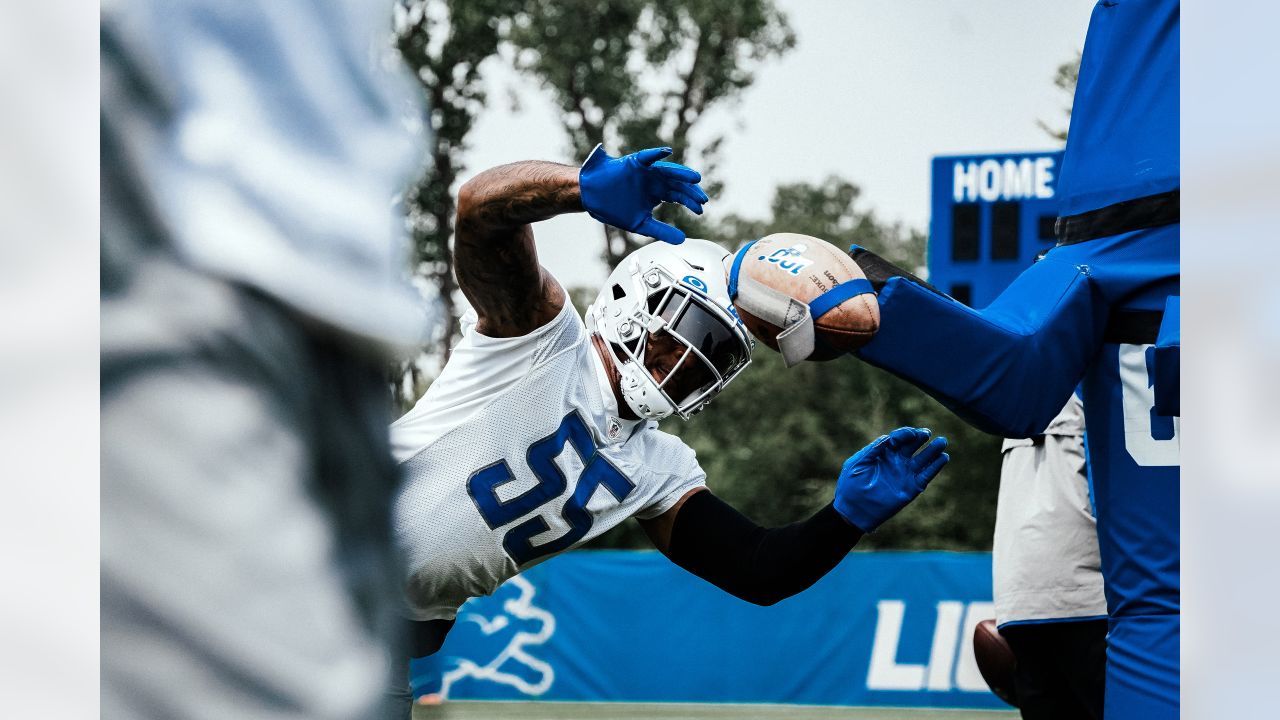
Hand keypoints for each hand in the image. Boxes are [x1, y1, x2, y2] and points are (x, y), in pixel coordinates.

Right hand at [578, 144, 708, 243]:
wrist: (593, 197)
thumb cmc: (615, 209)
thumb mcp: (641, 224)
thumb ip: (662, 230)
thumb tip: (683, 240)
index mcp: (657, 193)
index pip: (679, 196)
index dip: (690, 202)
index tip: (701, 210)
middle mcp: (655, 181)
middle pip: (678, 184)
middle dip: (690, 191)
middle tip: (702, 199)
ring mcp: (646, 171)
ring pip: (668, 170)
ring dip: (681, 173)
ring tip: (695, 179)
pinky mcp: (635, 163)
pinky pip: (648, 156)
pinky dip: (657, 153)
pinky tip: (667, 152)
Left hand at [833, 427, 948, 532]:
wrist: (855, 510)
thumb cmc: (851, 485)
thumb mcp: (858, 464)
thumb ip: (873, 450)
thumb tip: (888, 437)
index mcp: (883, 453)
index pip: (898, 439)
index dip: (905, 434)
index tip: (911, 433)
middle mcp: (896, 461)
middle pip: (913, 445)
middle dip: (921, 437)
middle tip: (927, 433)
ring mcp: (905, 474)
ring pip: (923, 459)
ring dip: (933, 450)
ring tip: (942, 442)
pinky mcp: (912, 487)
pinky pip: (926, 475)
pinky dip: (935, 466)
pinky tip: (943, 457)